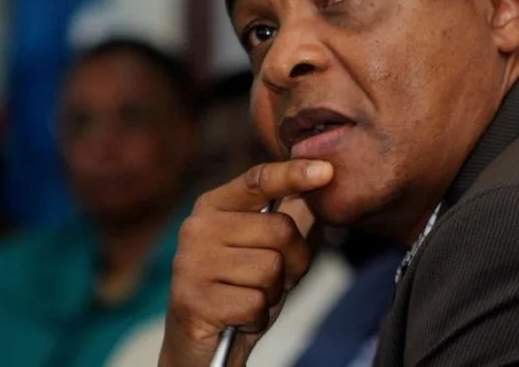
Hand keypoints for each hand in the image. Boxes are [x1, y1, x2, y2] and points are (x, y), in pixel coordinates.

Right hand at [158, 159, 333, 366]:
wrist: (199, 348)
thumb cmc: (237, 290)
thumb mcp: (265, 249)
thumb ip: (289, 215)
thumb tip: (322, 180)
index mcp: (213, 206)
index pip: (258, 181)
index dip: (294, 174)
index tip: (326, 171)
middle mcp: (197, 227)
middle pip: (280, 229)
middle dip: (293, 261)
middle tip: (272, 279)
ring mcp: (191, 263)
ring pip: (271, 268)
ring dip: (272, 292)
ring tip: (250, 296)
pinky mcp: (193, 300)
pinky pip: (256, 303)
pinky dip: (257, 317)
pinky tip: (238, 317)